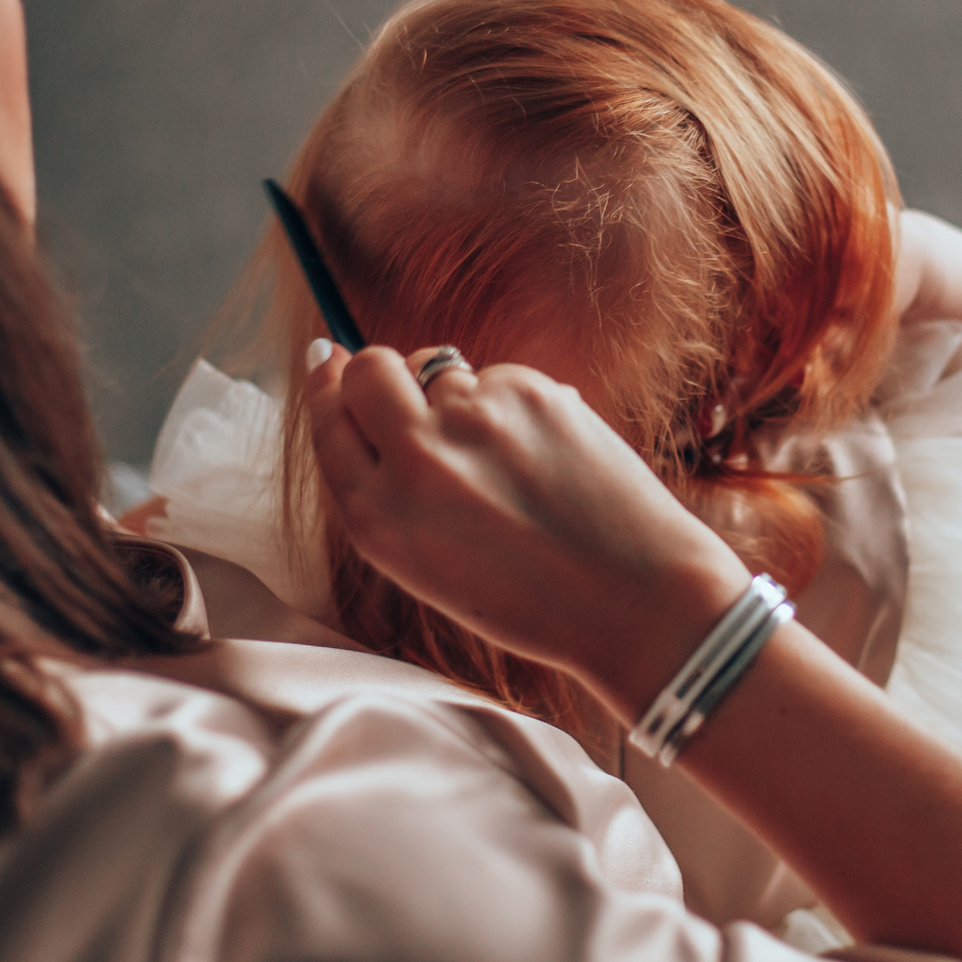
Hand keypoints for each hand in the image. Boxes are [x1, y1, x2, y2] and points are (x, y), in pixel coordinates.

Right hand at [303, 343, 750, 716]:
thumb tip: (355, 385)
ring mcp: (475, 420)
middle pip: (370, 370)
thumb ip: (387, 487)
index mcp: (379, 518)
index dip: (327, 386)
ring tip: (503, 458)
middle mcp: (416, 462)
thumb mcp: (425, 562)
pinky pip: (498, 377)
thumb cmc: (531, 594)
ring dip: (456, 396)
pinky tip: (544, 454)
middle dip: (378, 371)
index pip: (328, 422)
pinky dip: (511, 405)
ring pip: (439, 367)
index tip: (331, 361)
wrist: (633, 600)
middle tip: (408, 393)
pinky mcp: (530, 392)